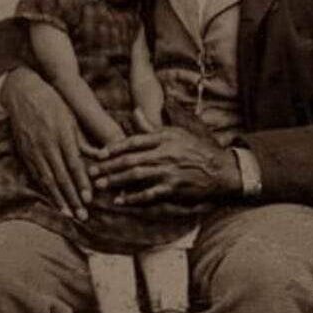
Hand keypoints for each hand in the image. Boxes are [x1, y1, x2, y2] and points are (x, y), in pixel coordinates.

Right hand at [1, 67, 92, 219]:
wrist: (24, 93)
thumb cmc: (54, 103)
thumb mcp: (71, 116)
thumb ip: (82, 139)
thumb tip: (100, 156)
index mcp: (62, 134)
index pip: (74, 164)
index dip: (81, 183)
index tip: (89, 199)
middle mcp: (47, 145)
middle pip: (61, 176)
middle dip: (72, 198)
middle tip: (82, 215)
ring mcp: (34, 150)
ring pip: (47, 179)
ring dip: (58, 199)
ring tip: (68, 214)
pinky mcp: (25, 152)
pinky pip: (36, 175)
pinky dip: (45, 190)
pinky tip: (52, 200)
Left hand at [88, 112, 241, 205]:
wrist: (220, 169)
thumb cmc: (196, 148)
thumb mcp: (176, 132)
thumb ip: (152, 126)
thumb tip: (134, 111)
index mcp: (164, 138)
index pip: (134, 141)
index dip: (114, 148)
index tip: (99, 154)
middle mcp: (164, 153)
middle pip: (130, 159)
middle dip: (109, 166)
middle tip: (92, 172)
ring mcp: (169, 171)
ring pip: (136, 176)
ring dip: (116, 181)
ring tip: (100, 185)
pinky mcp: (173, 188)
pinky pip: (149, 193)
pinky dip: (133, 197)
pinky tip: (120, 200)